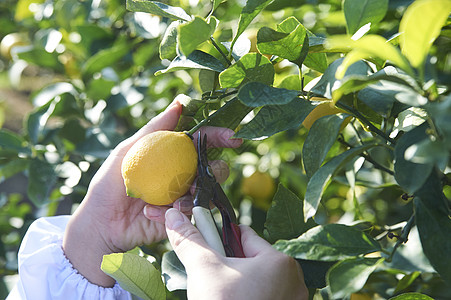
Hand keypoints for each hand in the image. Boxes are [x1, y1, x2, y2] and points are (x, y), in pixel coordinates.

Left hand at [62, 100, 241, 286]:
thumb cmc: (109, 183)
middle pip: (214, 164)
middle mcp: (182, 172)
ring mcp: (184, 194)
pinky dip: (176, 211)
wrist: (101, 223)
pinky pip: (194, 211)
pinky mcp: (182, 216)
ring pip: (210, 189)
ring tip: (175, 201)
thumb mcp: (128, 150)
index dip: (218, 136)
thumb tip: (180, 102)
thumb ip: (154, 128)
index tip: (232, 137)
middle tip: (204, 174)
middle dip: (216, 168)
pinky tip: (152, 213)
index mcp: (171, 153)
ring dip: (196, 192)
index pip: (201, 140)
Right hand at [164, 208, 307, 299]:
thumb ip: (191, 241)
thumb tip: (174, 218)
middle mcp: (293, 281)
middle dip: (230, 263)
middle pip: (251, 259)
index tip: (206, 242)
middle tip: (212, 275)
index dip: (221, 237)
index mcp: (280, 262)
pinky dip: (248, 296)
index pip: (244, 236)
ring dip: (238, 282)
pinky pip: (264, 296)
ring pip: (257, 280)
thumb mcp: (204, 270)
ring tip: (220, 293)